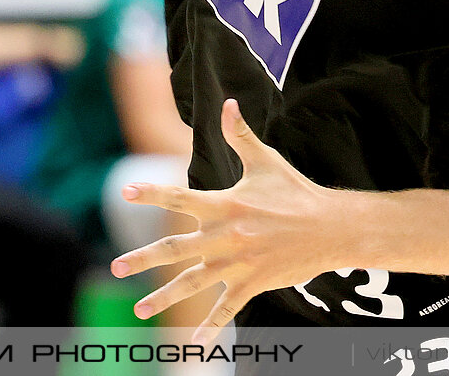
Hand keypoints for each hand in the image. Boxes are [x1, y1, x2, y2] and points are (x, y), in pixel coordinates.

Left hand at [111, 99, 345, 343]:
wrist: (331, 228)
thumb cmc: (297, 193)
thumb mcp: (267, 162)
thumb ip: (241, 136)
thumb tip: (228, 104)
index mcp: (226, 204)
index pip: (180, 195)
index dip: (152, 192)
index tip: (125, 190)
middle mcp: (226, 235)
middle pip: (176, 247)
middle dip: (143, 258)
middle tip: (116, 267)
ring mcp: (237, 263)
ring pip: (192, 282)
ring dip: (163, 297)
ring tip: (138, 309)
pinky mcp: (252, 284)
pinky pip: (225, 309)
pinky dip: (210, 327)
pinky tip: (195, 345)